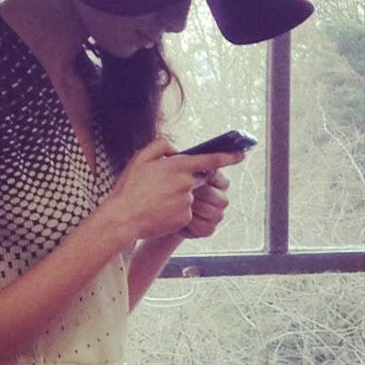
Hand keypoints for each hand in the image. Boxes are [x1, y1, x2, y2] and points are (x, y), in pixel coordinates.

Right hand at [103, 137, 243, 241]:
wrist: (123, 218)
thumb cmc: (129, 188)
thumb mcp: (140, 158)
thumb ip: (161, 145)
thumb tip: (177, 150)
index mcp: (177, 166)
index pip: (209, 160)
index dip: (228, 156)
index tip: (241, 154)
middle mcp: (186, 183)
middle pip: (197, 179)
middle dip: (187, 180)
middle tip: (163, 186)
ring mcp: (187, 202)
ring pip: (190, 196)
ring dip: (177, 197)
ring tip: (155, 201)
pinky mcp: (185, 218)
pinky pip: (185, 212)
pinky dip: (175, 211)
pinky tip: (159, 211)